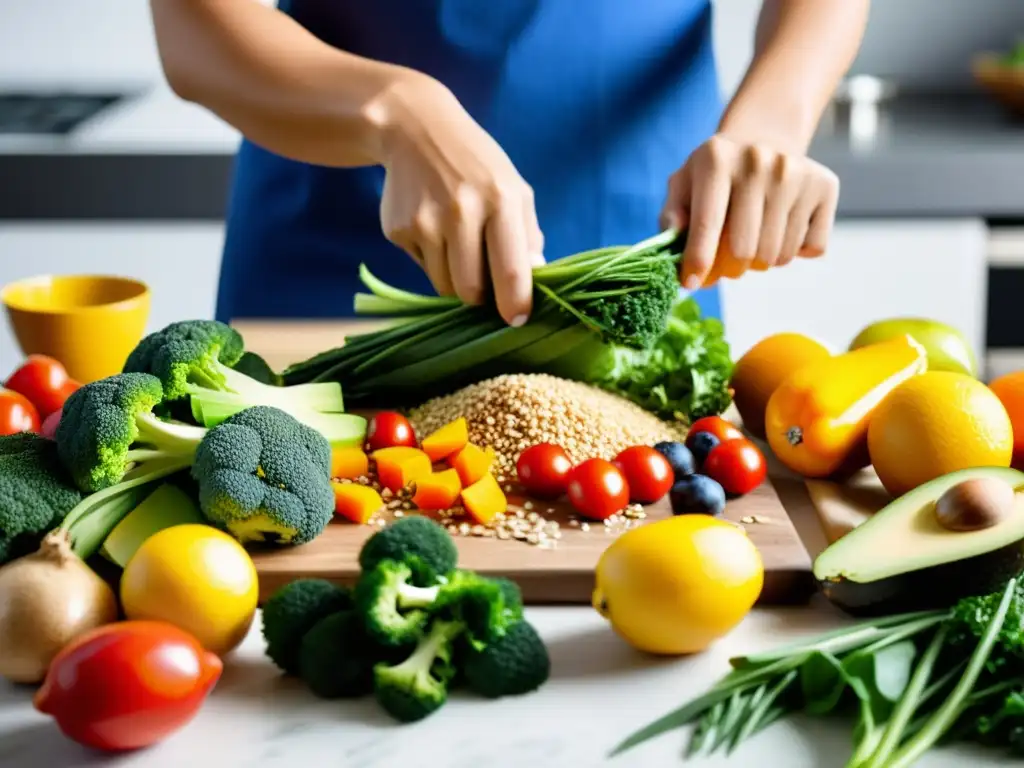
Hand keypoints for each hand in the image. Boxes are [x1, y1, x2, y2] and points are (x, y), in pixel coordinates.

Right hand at [376, 73, 543, 325]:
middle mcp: (460, 211)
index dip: (515, 304)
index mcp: (500, 200)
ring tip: (458, 244)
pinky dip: (432, 260)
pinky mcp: (397, 229)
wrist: (414, 128)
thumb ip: (528, 235)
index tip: (517, 321)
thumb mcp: (513, 188)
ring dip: (455, 278)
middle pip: (470, 291)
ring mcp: (424, 222)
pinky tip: (433, 227)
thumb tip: (537, 279)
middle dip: (480, 296)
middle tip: (484, 280)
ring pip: (444, 286)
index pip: (510, 270)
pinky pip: (422, 268)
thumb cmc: (477, 165)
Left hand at [660, 134, 838, 290]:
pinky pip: (811, 249)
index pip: (707, 224)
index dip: (698, 262)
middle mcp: (758, 160)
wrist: (765, 140)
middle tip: (728, 262)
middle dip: (731, 269)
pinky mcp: (824, 186)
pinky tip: (783, 229)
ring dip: (762, 262)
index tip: (691, 283)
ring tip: (755, 240)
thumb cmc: (717, 175)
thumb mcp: (684, 186)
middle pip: (744, 251)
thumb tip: (675, 250)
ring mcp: (795, 172)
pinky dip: (795, 252)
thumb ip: (672, 217)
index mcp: (716, 159)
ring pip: (777, 255)